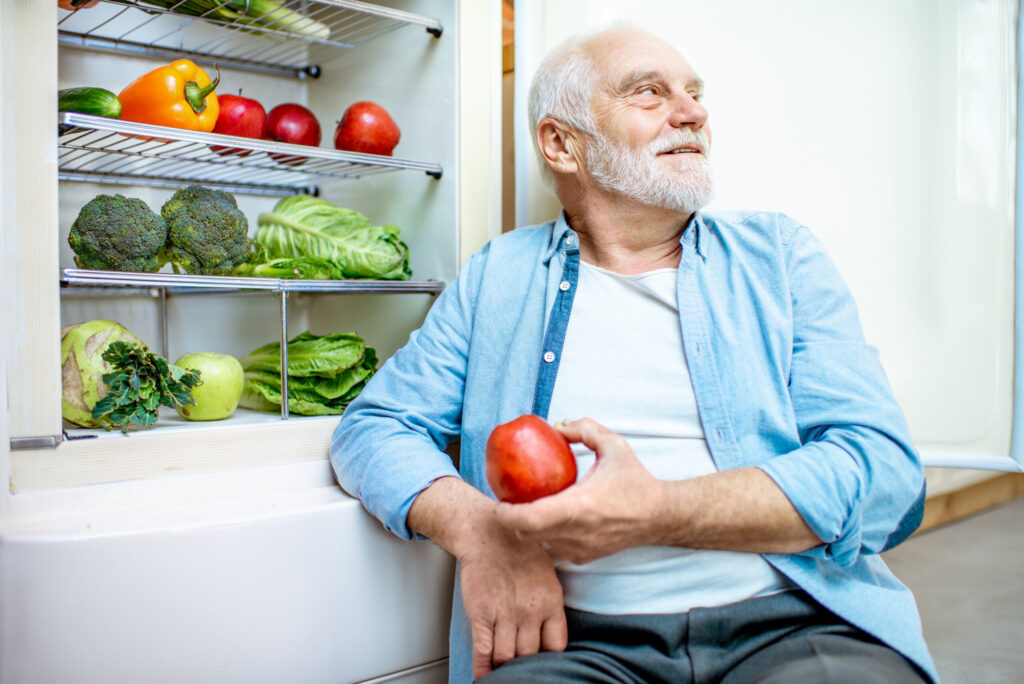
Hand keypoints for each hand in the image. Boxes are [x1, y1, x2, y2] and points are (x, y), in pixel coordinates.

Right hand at [459, 518, 567, 678]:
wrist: (487, 533)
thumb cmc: (518, 548)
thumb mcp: (548, 573)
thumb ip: (551, 602)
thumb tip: (551, 629)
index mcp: (551, 600)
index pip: (556, 645)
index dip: (548, 655)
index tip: (542, 656)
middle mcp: (530, 611)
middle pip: (530, 654)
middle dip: (525, 662)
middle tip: (520, 662)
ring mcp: (504, 614)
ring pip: (507, 656)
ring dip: (504, 664)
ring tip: (503, 666)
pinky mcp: (481, 614)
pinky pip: (483, 650)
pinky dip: (483, 668)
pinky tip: (484, 675)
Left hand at [493, 417, 668, 563]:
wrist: (659, 516)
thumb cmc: (635, 480)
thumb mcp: (614, 445)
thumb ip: (584, 428)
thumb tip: (556, 426)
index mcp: (579, 506)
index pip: (530, 519)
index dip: (507, 515)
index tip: (498, 503)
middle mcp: (577, 532)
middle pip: (527, 534)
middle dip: (512, 521)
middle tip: (507, 502)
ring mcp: (580, 549)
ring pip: (539, 543)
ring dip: (529, 529)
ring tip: (526, 508)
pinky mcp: (584, 557)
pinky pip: (554, 548)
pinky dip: (545, 535)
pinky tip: (548, 518)